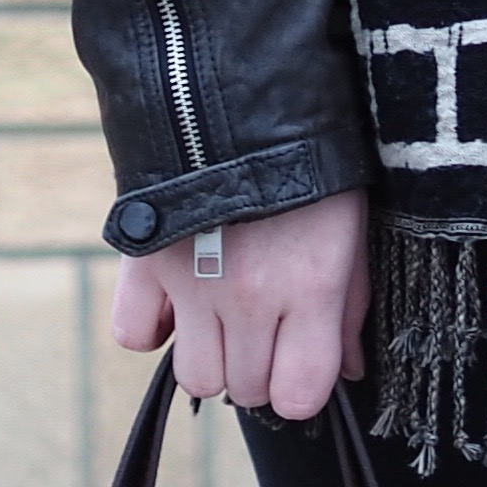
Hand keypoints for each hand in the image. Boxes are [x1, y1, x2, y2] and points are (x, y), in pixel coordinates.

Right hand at [113, 183, 368, 421]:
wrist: (240, 93)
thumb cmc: (313, 161)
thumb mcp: (352, 226)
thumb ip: (350, 305)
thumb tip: (347, 372)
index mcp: (312, 286)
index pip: (300, 394)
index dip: (302, 388)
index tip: (302, 365)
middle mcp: (251, 297)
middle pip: (247, 389)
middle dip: (261, 369)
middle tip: (268, 326)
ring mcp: (193, 284)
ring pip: (197, 378)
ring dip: (213, 357)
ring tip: (226, 316)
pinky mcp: (145, 263)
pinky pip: (134, 337)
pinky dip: (153, 328)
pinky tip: (179, 300)